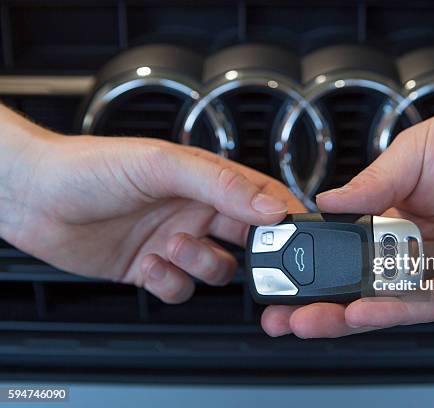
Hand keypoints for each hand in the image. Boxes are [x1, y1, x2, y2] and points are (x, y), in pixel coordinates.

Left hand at [0, 107, 304, 302]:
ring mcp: (176, 241)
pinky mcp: (153, 269)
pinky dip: (171, 283)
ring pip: (217, 269)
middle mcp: (196, 210)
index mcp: (207, 180)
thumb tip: (270, 207)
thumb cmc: (92, 167)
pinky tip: (151, 264)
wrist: (34, 197)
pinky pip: (181, 288)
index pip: (262, 198)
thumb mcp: (163, 165)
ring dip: (200, 264)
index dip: (284, 217)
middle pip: (248, 240)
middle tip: (244, 255)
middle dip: (252, 254)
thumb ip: (222, 184)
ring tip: (173, 247)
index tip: (298, 236)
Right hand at [261, 81, 433, 337]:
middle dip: (324, 306)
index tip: (284, 275)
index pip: (352, 253)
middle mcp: (421, 250)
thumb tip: (326, 202)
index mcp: (400, 219)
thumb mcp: (414, 154)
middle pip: (366, 288)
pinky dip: (398, 309)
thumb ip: (372, 185)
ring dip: (351, 316)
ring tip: (311, 320)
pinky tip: (366, 309)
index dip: (319, 268)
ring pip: (394, 304)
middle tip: (284, 316)